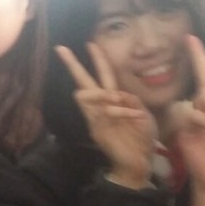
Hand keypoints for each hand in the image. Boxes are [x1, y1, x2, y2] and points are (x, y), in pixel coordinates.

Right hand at [56, 43, 154, 188]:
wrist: (138, 161)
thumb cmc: (142, 137)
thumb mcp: (143, 113)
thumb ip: (131, 100)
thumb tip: (118, 93)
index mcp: (114, 99)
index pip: (102, 75)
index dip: (98, 59)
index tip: (91, 43)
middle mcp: (101, 106)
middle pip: (83, 81)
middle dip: (72, 65)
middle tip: (61, 49)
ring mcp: (96, 117)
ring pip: (86, 93)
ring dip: (106, 95)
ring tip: (124, 105)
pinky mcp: (96, 128)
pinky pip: (103, 110)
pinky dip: (119, 109)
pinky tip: (133, 115)